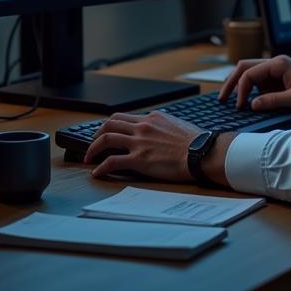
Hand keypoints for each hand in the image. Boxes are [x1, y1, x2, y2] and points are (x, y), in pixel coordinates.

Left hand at [83, 111, 200, 181]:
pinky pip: (112, 161)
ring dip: (93, 148)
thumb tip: (160, 131)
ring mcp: (139, 143)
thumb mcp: (178, 125)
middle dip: (97, 132)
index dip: (112, 125)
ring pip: (106, 138)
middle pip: (110, 123)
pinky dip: (100, 167)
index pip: (125, 117)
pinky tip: (97, 173)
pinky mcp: (139, 160)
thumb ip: (163, 126)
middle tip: (93, 142)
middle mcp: (143, 127)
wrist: (201, 153)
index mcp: (152, 118)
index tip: (108, 133)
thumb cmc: (196, 142)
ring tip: (88, 157)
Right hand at [219, 54, 290, 112]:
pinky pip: (261, 82)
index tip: (240, 107)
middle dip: (232, 82)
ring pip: (252, 74)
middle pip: (245, 68)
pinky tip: (250, 102)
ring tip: (232, 101)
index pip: (249, 73)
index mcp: (278, 64)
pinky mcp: (281, 78)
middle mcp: (276, 63)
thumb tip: (251, 105)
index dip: (240, 90)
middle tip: (221, 98)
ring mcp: (278, 70)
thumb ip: (272, 101)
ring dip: (241, 86)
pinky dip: (253, 90)